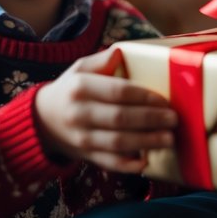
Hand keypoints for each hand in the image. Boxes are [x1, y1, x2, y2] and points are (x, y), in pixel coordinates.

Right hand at [35, 47, 177, 172]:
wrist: (42, 120)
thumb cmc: (70, 90)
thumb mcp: (79, 69)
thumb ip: (101, 60)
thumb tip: (120, 52)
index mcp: (81, 87)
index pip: (118, 92)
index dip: (144, 97)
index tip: (164, 100)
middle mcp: (80, 113)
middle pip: (121, 118)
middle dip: (151, 120)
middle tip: (174, 119)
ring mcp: (82, 138)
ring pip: (118, 143)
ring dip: (147, 142)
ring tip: (168, 138)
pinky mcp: (85, 156)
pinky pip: (109, 163)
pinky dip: (128, 165)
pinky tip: (146, 162)